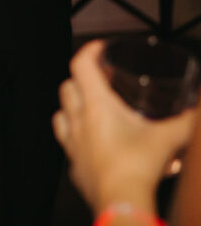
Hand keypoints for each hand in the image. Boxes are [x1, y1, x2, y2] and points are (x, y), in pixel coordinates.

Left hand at [52, 41, 197, 215]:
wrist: (120, 200)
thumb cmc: (138, 166)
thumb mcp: (170, 138)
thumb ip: (187, 122)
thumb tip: (197, 113)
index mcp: (96, 106)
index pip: (81, 65)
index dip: (88, 51)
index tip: (98, 48)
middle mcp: (77, 120)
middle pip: (67, 87)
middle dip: (79, 80)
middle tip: (96, 80)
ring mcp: (72, 143)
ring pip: (60, 114)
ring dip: (71, 107)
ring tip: (87, 109)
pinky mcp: (74, 165)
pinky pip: (67, 144)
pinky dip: (75, 138)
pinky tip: (91, 143)